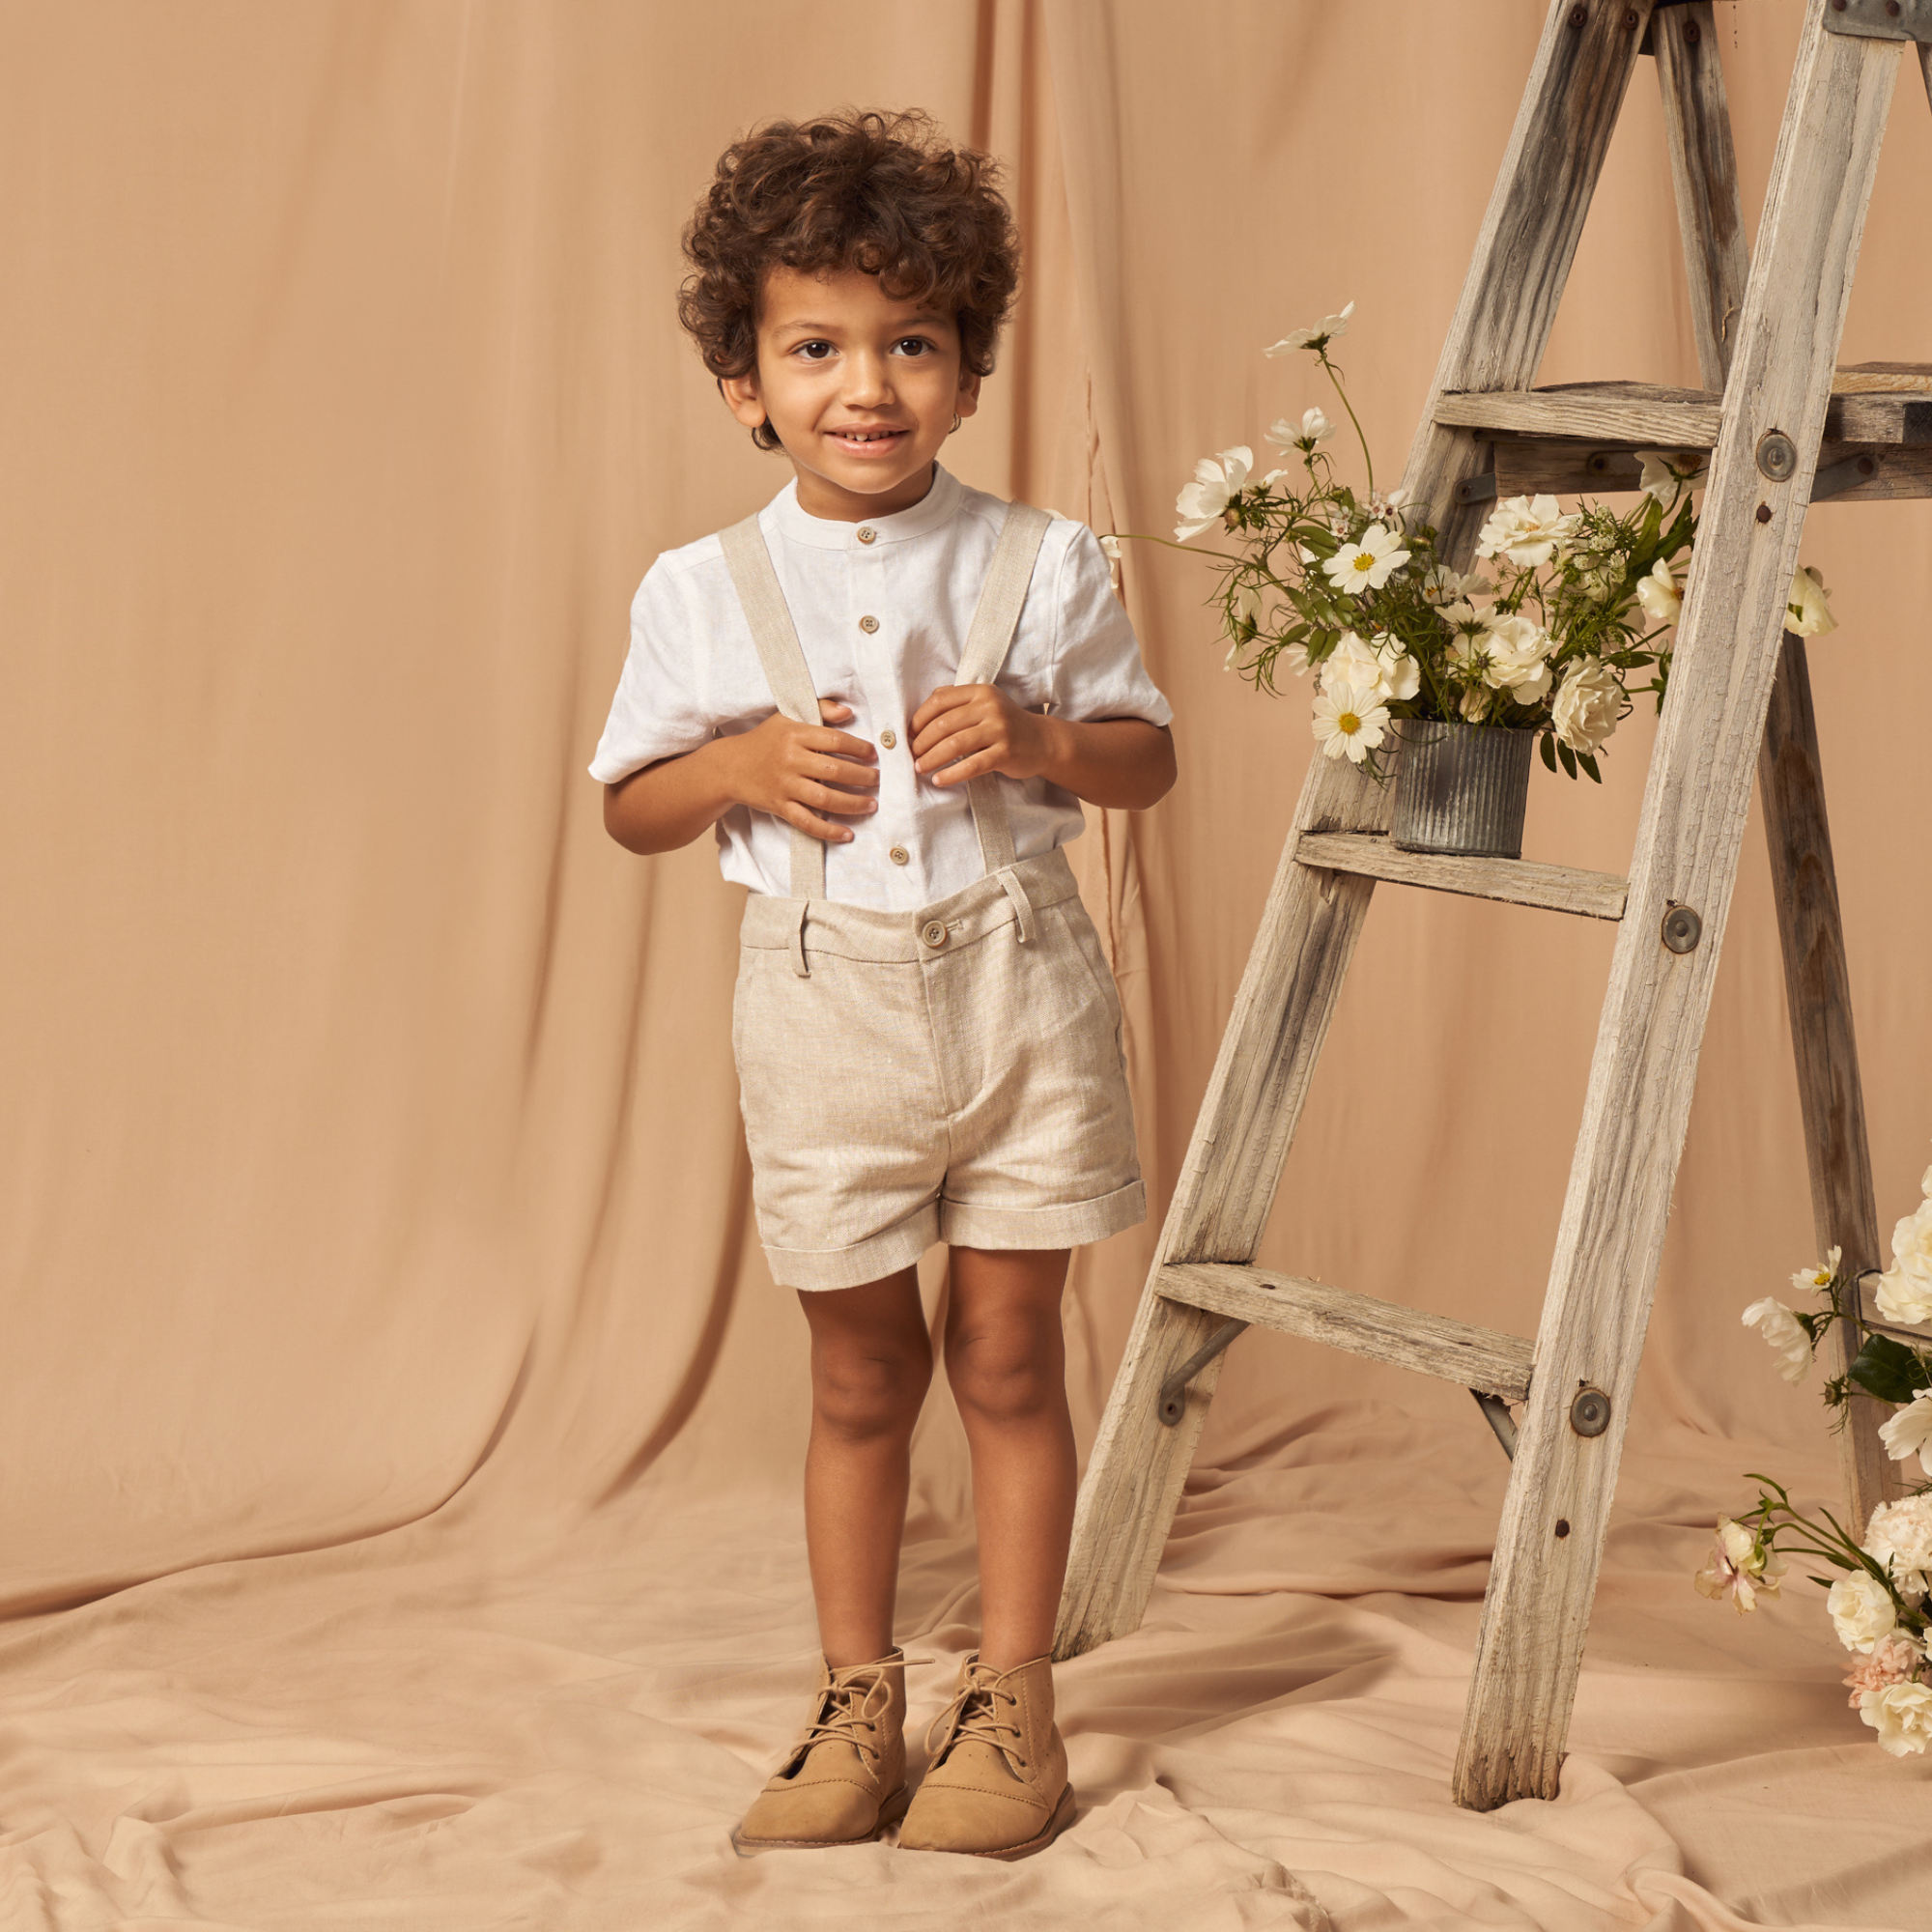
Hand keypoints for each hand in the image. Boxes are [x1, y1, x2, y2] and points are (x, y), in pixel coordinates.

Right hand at [723, 699, 878, 842]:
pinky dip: (827, 831)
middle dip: (862, 777)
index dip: (858, 748)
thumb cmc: (764, 740)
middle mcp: (791, 760)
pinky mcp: (779, 806)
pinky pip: (806, 822)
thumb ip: (820, 709)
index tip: (873, 754)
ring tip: (872, 804)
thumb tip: (848, 713)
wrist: (729, 766)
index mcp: (795, 734)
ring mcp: (785, 785)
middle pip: (834, 770)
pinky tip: (846, 834)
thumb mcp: (786, 717)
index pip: (834, 740)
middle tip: (877, 779)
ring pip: (825, 798)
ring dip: (852, 803)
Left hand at [910, 684, 1055, 787]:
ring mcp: (999, 729)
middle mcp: (989, 707)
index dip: (918, 719)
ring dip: (931, 759)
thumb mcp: (984, 704)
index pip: (939, 701)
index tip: (909, 735)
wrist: (1043, 741)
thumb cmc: (1005, 725)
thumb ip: (956, 703)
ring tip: (920, 769)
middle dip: (921, 743)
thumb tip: (917, 718)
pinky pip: (971, 765)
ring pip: (954, 745)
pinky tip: (939, 780)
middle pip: (943, 724)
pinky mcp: (1005, 753)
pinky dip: (951, 774)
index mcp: (980, 692)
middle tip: (912, 756)